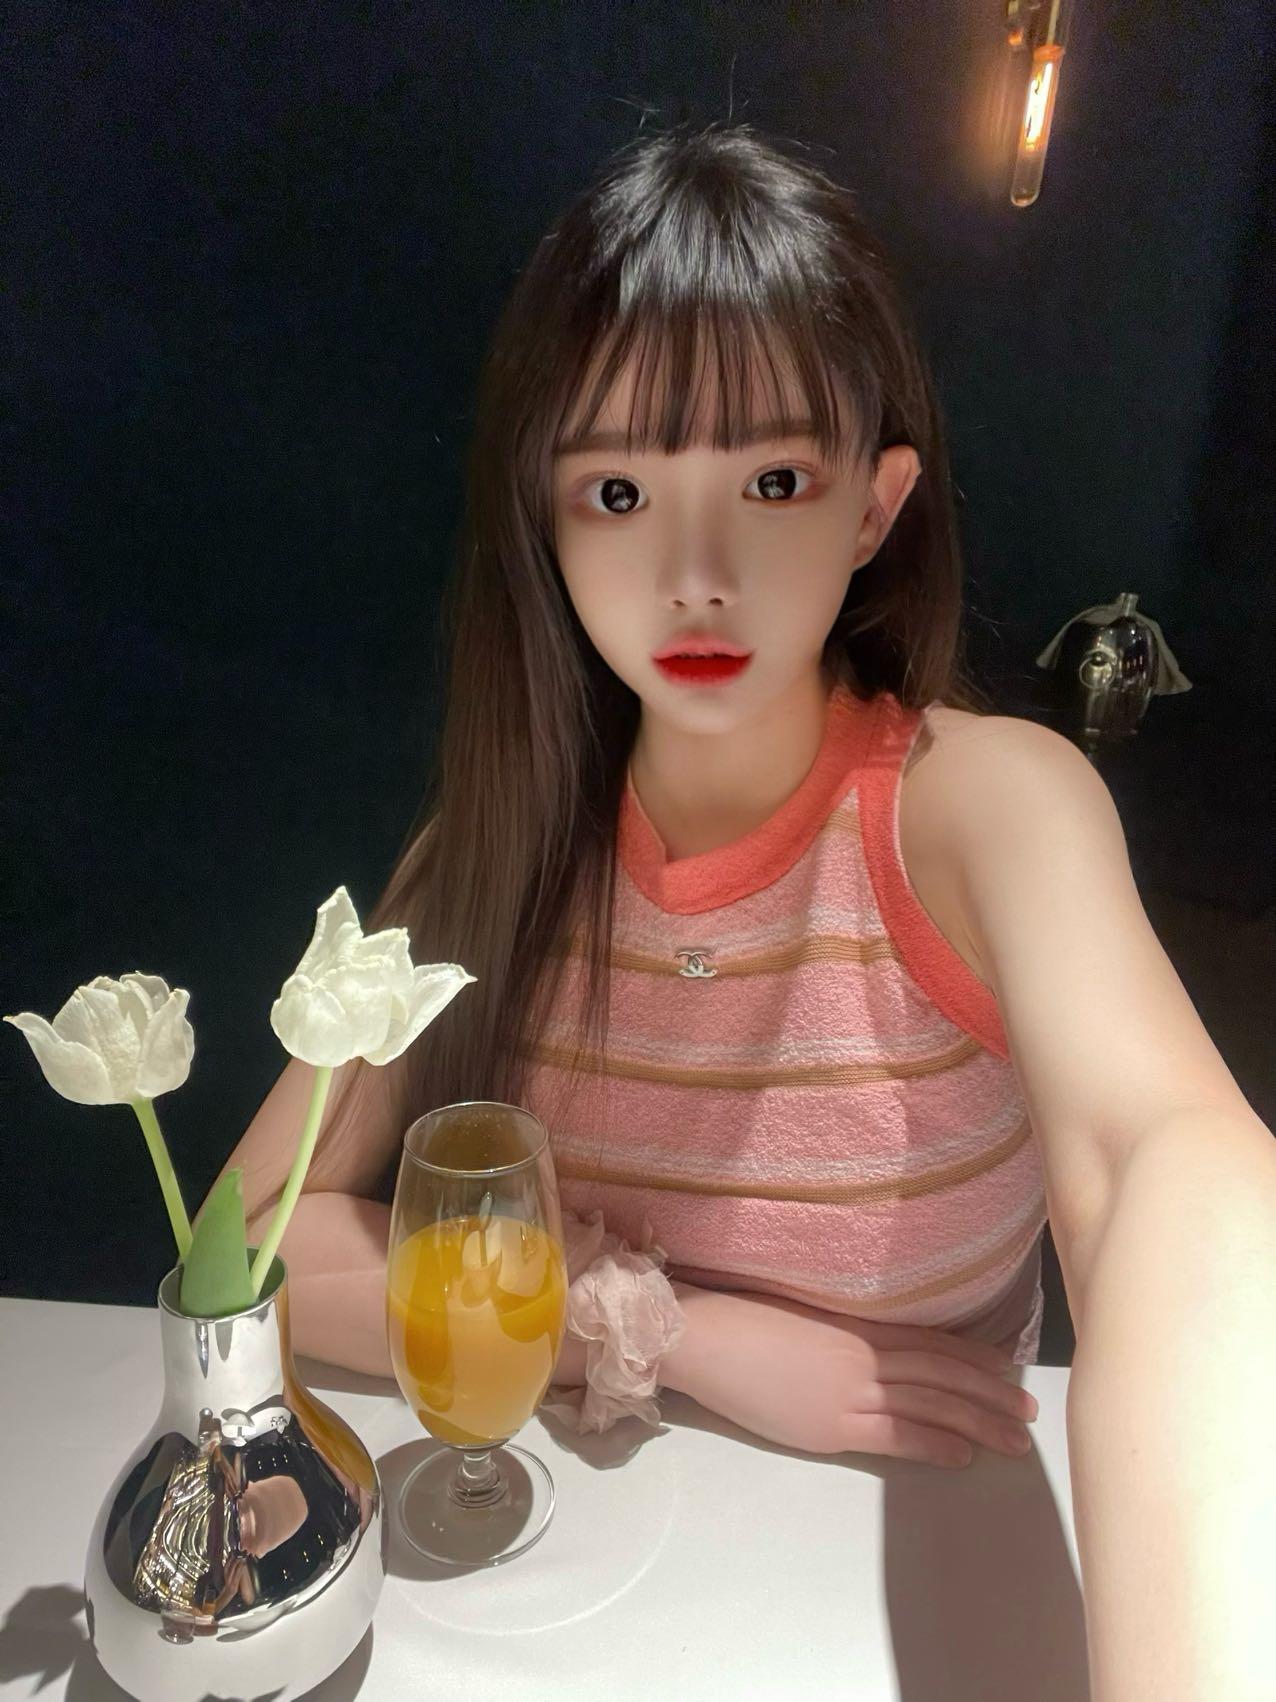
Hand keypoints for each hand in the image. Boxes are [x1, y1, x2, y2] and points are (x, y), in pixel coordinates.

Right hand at [658, 1283, 1038, 1468]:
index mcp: (859, 1326)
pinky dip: (936, 1443)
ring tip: (1016, 1437)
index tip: (1008, 1368)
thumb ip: (845, 1334)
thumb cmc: (745, 1319)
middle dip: (992, 1393)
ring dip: (980, 1421)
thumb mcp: (806, 1317)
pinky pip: (898, 1435)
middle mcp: (866, 1356)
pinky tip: (965, 1454)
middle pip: (945, 1374)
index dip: (974, 1358)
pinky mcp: (833, 1425)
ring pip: (933, 1404)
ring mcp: (852, 1391)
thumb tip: (875, 1349)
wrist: (709, 1338)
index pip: (932, 1343)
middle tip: (1031, 1410)